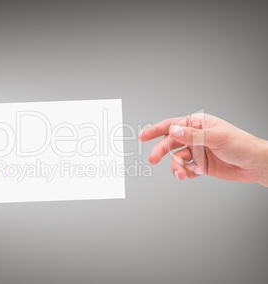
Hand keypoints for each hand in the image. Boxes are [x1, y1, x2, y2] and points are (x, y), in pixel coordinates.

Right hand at [139, 113, 267, 185]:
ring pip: (177, 158)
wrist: (255, 165)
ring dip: (177, 167)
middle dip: (161, 151)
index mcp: (198, 124)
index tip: (142, 136)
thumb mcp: (215, 138)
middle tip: (152, 159)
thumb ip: (192, 136)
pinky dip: (188, 172)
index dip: (155, 130)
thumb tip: (172, 132)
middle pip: (170, 143)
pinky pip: (186, 169)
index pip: (172, 125)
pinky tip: (198, 172)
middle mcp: (195, 137)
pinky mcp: (200, 165)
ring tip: (182, 174)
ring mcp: (197, 151)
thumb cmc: (240, 145)